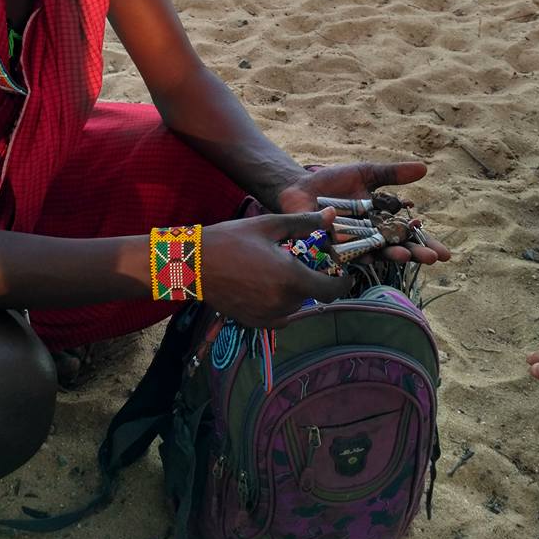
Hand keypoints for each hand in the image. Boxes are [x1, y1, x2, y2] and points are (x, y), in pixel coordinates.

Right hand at [202, 208, 351, 327]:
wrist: (194, 263)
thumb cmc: (232, 239)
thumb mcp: (270, 225)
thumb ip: (305, 223)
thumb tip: (332, 215)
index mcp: (292, 278)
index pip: (332, 290)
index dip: (343, 282)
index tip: (344, 273)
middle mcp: (283, 303)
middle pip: (313, 295)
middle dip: (313, 278)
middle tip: (300, 260)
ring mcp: (268, 316)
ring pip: (296, 305)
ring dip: (295, 290)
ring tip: (278, 269)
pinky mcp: (255, 322)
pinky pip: (279, 316)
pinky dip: (280, 302)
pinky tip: (265, 284)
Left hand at [277, 162, 449, 265]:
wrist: (300, 186)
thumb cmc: (333, 181)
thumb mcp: (366, 173)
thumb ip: (392, 174)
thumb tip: (424, 168)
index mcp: (380, 221)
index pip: (407, 235)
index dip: (425, 243)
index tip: (445, 253)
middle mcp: (369, 236)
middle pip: (396, 247)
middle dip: (414, 253)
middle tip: (432, 258)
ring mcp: (351, 244)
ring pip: (375, 253)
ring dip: (390, 256)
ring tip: (406, 256)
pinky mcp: (330, 246)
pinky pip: (345, 254)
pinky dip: (357, 255)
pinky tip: (369, 257)